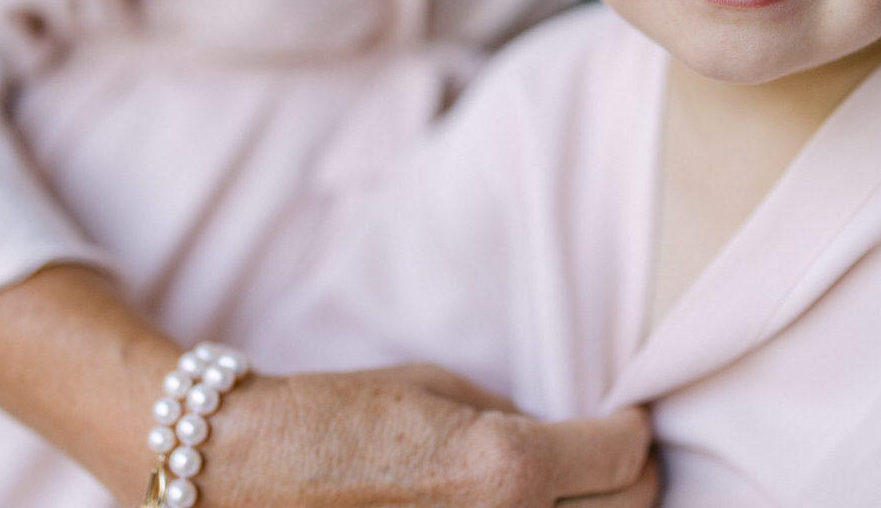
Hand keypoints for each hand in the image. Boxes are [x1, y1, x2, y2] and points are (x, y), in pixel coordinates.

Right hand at [198, 362, 656, 507]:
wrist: (248, 474)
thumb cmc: (337, 418)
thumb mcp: (439, 388)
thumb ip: (512, 415)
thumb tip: (557, 435)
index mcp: (507, 468)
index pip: (621, 456)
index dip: (633, 431)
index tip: (628, 419)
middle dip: (632, 478)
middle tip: (619, 456)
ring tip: (581, 491)